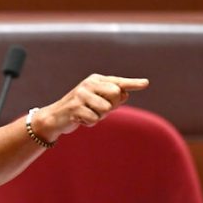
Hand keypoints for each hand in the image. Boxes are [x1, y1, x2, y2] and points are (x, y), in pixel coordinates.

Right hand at [33, 74, 148, 142]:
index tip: (146, 84)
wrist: (56, 117)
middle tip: (98, 109)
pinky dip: (89, 123)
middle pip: (115, 94)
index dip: (132, 83)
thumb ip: (112, 97)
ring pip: (106, 108)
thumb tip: (125, 93)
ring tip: (88, 114)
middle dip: (111, 106)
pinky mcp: (75, 107)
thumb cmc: (81, 108)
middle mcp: (89, 84)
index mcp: (96, 80)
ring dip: (99, 116)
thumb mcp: (98, 101)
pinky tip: (80, 119)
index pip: (118, 82)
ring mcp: (81, 94)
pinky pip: (94, 119)